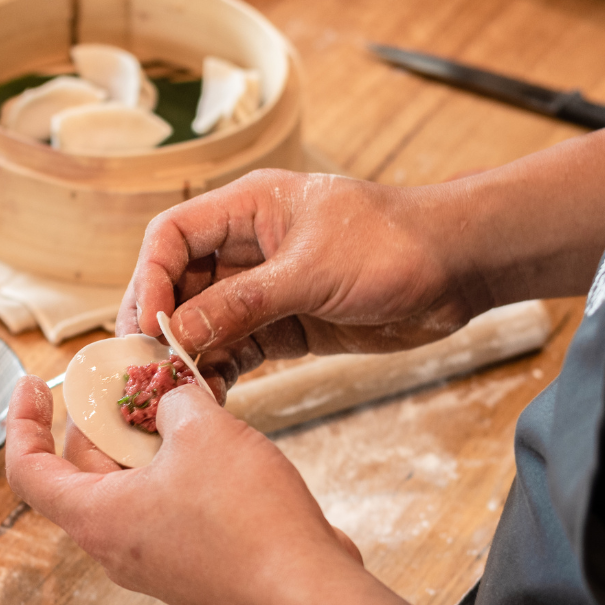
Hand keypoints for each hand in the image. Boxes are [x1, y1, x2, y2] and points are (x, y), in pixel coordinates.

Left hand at [5, 376, 362, 604]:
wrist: (306, 593)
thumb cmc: (248, 519)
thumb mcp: (204, 430)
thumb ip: (175, 401)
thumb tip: (173, 400)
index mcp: (97, 517)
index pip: (30, 471)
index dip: (22, 422)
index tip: (33, 384)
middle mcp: (115, 547)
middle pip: (85, 472)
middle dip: (103, 419)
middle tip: (131, 377)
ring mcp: (153, 561)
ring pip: (130, 488)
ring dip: (146, 443)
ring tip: (179, 404)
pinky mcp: (189, 566)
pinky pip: (164, 508)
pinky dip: (174, 470)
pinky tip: (213, 444)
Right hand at [116, 170, 489, 400]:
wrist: (456, 270)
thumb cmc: (393, 245)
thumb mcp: (312, 271)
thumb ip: (244, 301)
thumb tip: (180, 331)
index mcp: (247, 209)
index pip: (172, 236)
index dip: (151, 278)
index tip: (147, 324)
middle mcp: (247, 248)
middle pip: (180, 285)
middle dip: (162, 325)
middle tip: (147, 367)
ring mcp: (264, 290)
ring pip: (205, 323)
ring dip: (189, 356)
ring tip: (178, 391)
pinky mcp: (285, 326)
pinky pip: (237, 349)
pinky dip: (221, 371)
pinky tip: (212, 395)